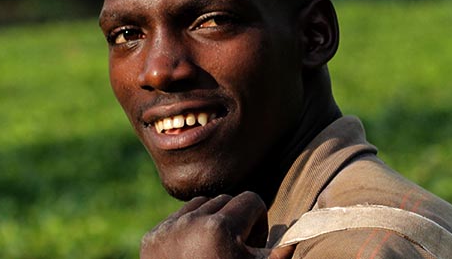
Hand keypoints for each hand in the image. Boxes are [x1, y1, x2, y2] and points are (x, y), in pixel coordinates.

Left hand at [140, 191, 292, 258]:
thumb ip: (281, 255)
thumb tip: (300, 232)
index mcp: (220, 228)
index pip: (251, 199)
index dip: (258, 221)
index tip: (253, 244)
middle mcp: (191, 222)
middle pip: (226, 199)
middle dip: (236, 219)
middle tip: (236, 248)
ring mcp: (168, 229)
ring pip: (200, 204)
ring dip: (212, 219)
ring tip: (215, 248)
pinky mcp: (151, 238)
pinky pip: (177, 218)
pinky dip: (188, 229)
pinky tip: (194, 254)